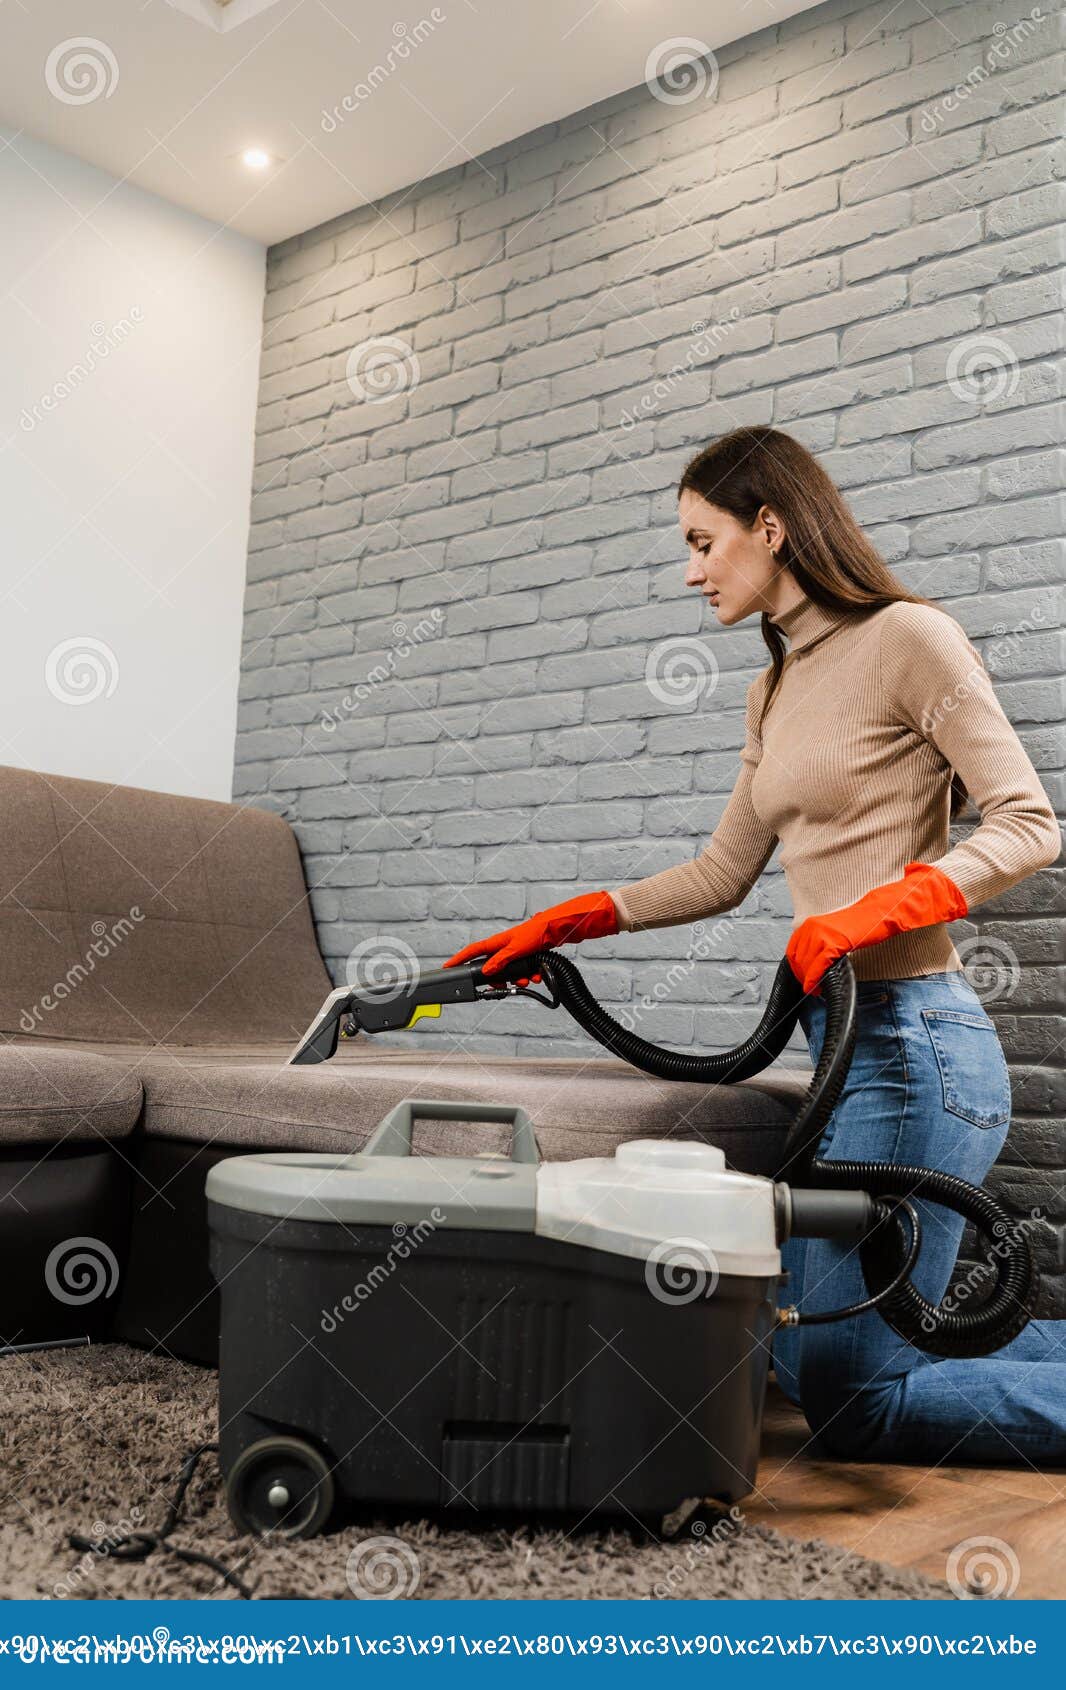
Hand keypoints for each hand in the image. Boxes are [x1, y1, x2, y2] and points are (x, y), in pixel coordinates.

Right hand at [442, 890, 619, 976]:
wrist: (557, 929)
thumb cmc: (536, 933)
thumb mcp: (516, 949)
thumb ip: (500, 962)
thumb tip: (487, 972)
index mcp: (497, 942)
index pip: (472, 952)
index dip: (459, 960)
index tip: (447, 967)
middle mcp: (503, 946)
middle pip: (492, 967)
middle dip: (499, 979)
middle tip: (506, 987)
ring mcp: (514, 951)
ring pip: (509, 972)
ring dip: (518, 979)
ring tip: (529, 980)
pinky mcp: (526, 956)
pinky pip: (522, 971)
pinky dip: (529, 975)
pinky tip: (537, 976)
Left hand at [786, 861, 967, 994]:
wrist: (899, 905)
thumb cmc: (879, 916)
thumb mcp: (854, 926)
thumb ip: (840, 937)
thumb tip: (831, 951)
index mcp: (821, 920)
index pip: (797, 944)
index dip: (799, 962)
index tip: (803, 977)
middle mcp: (819, 923)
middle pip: (797, 954)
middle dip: (801, 972)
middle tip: (809, 987)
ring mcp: (827, 930)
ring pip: (805, 960)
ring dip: (807, 977)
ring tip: (814, 989)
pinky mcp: (839, 938)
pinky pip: (819, 962)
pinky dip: (815, 976)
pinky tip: (816, 987)